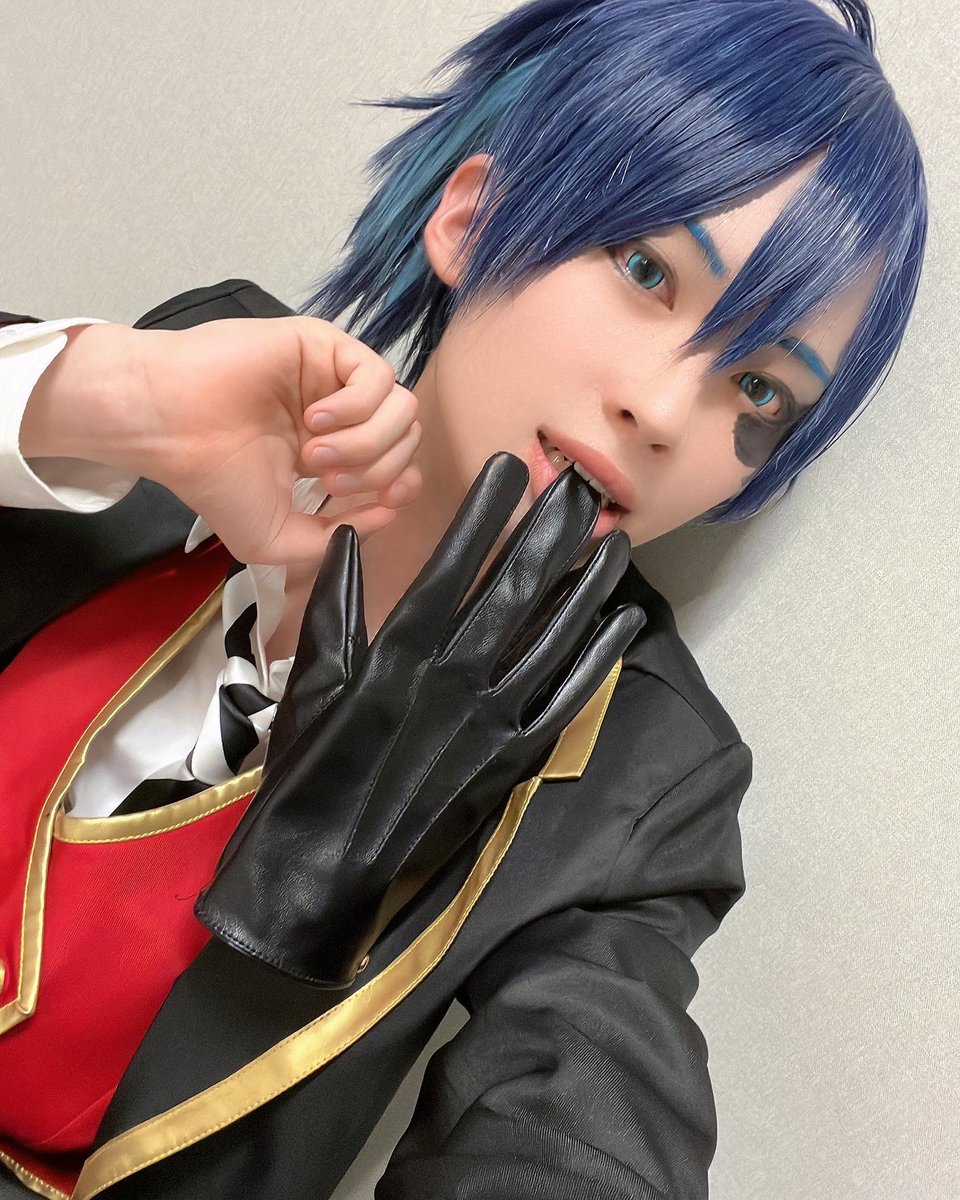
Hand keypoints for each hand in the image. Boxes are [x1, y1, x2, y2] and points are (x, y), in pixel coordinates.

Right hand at [22, 316, 421, 565]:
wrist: (170, 429)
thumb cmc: (213, 480)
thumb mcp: (276, 539)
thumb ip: (335, 539)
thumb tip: (387, 515)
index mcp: (336, 453)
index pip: (401, 464)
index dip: (398, 486)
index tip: (370, 501)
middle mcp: (341, 413)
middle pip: (407, 439)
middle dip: (377, 471)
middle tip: (324, 481)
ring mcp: (334, 377)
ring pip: (401, 409)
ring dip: (364, 444)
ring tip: (313, 455)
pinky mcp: (324, 345)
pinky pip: (376, 376)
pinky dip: (356, 409)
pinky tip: (314, 420)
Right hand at [194, 452, 646, 988]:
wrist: (327, 862)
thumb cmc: (311, 766)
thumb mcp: (312, 680)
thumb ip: (334, 607)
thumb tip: (348, 539)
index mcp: (402, 651)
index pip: (453, 564)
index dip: (484, 511)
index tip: (509, 467)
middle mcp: (457, 674)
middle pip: (514, 589)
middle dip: (549, 531)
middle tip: (581, 484)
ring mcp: (492, 716)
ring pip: (553, 637)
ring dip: (588, 586)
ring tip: (617, 541)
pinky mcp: (513, 754)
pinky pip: (564, 699)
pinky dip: (596, 659)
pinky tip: (622, 622)